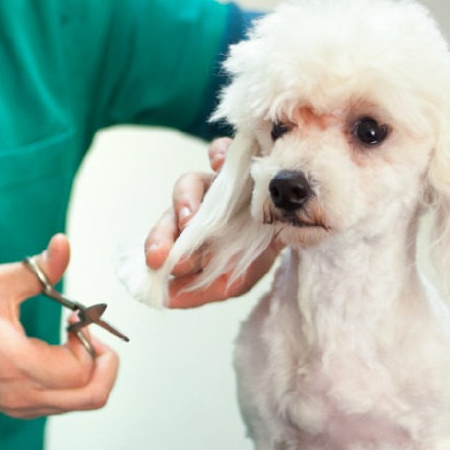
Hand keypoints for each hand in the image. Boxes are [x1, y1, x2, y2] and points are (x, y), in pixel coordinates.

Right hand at [0, 234, 118, 417]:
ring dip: (93, 368)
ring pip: (85, 401)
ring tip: (75, 340)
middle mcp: (22, 395)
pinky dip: (79, 377)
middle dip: (105, 360)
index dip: (90, 341)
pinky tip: (62, 352)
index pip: (79, 369)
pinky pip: (70, 401)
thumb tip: (64, 243)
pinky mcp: (26, 411)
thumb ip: (37, 267)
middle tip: (87, 333)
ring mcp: (24, 408)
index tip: (75, 317)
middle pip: (92, 395)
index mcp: (14, 364)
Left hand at [144, 138, 281, 307]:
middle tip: (162, 254)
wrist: (294, 233)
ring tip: (190, 220)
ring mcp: (219, 182)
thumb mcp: (229, 281)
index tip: (155, 262)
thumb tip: (167, 298)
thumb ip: (198, 290)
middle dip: (163, 232)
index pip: (166, 233)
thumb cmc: (254, 255)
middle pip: (170, 213)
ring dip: (186, 200)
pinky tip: (218, 164)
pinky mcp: (240, 162)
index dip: (157, 244)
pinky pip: (224, 151)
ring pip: (191, 183)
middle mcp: (201, 204)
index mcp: (192, 231)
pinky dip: (218, 154)